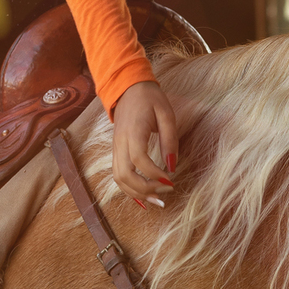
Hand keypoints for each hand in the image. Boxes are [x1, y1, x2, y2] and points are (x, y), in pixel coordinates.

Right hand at [112, 81, 178, 203]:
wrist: (128, 89)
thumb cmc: (150, 99)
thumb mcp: (166, 114)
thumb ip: (170, 139)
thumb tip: (172, 166)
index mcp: (133, 131)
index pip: (139, 159)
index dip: (154, 174)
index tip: (171, 180)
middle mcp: (120, 142)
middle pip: (124, 174)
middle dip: (144, 189)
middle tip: (165, 192)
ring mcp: (115, 148)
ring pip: (118, 178)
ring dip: (136, 193)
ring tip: (156, 199)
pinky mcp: (116, 151)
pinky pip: (118, 175)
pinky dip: (129, 189)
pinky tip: (144, 195)